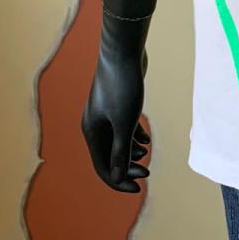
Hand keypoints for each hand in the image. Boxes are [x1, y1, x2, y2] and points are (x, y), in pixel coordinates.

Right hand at [81, 37, 151, 192]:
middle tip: (147, 174)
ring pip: (116, 142)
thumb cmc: (123, 86)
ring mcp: (104, 113)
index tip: (139, 188)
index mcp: (92, 132)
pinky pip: (122, 128)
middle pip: (108, 156)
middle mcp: (94, 124)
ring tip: (147, 155)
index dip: (119, 180)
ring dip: (130, 153)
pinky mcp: (116, 103)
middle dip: (126, 167)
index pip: (102, 167)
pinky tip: (146, 140)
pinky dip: (133, 137)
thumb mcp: (125, 122)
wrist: (124, 51)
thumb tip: (117, 176)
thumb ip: (120, 150)